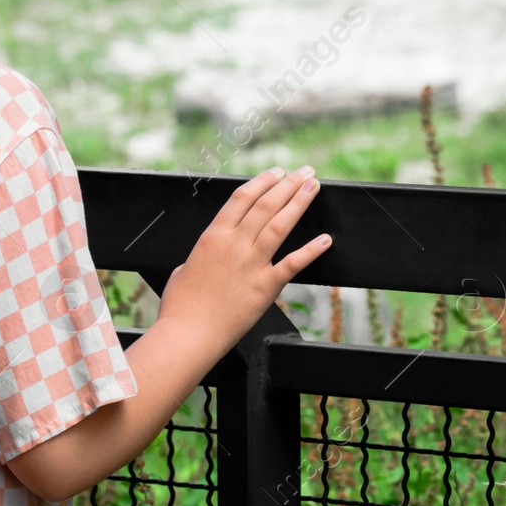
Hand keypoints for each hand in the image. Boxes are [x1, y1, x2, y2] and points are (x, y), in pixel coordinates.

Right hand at [156, 165, 330, 355]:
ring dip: (299, 202)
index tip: (277, 172)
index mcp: (213, 236)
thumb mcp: (184, 268)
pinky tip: (325, 239)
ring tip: (314, 186)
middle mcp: (234, 244)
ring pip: (279, 225)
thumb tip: (209, 252)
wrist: (188, 334)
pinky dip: (311, 250)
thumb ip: (203, 254)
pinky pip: (292, 263)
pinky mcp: (265, 286)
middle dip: (288, 184)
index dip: (263, 181)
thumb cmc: (181, 305)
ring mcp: (251, 264)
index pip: (242, 198)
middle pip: (266, 204)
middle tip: (305, 171)